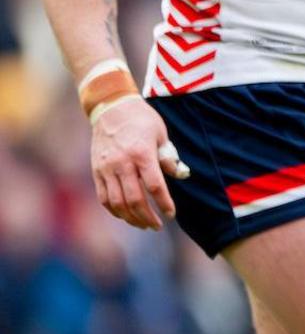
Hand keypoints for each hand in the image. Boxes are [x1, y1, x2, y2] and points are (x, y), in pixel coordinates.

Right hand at [89, 98, 187, 230]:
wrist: (111, 108)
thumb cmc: (141, 120)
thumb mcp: (161, 134)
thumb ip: (169, 157)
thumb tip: (180, 175)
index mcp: (141, 154)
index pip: (154, 186)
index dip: (164, 203)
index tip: (171, 214)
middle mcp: (121, 163)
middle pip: (134, 199)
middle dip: (147, 217)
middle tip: (157, 225)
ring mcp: (106, 168)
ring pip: (116, 202)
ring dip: (130, 217)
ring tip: (143, 224)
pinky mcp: (96, 171)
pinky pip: (103, 197)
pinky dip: (114, 210)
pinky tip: (126, 215)